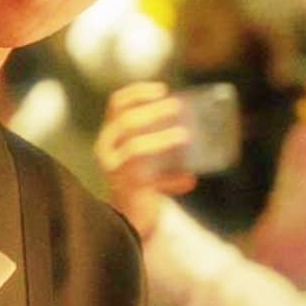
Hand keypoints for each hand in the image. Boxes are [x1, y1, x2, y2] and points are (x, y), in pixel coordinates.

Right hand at [95, 81, 197, 239]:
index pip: (117, 104)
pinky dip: (173, 178)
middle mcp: (106, 147)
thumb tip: (199, 126)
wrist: (129, 216)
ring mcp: (114, 168)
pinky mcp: (127, 187)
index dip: (138, 92)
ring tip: (184, 135)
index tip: (163, 89)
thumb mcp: (149, 153)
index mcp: (110, 133)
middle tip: (177, 107)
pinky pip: (151, 178)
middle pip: (126, 121)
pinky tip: (189, 179)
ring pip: (135, 146)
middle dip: (153, 111)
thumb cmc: (141, 177)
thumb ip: (165, 140)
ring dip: (161, 139)